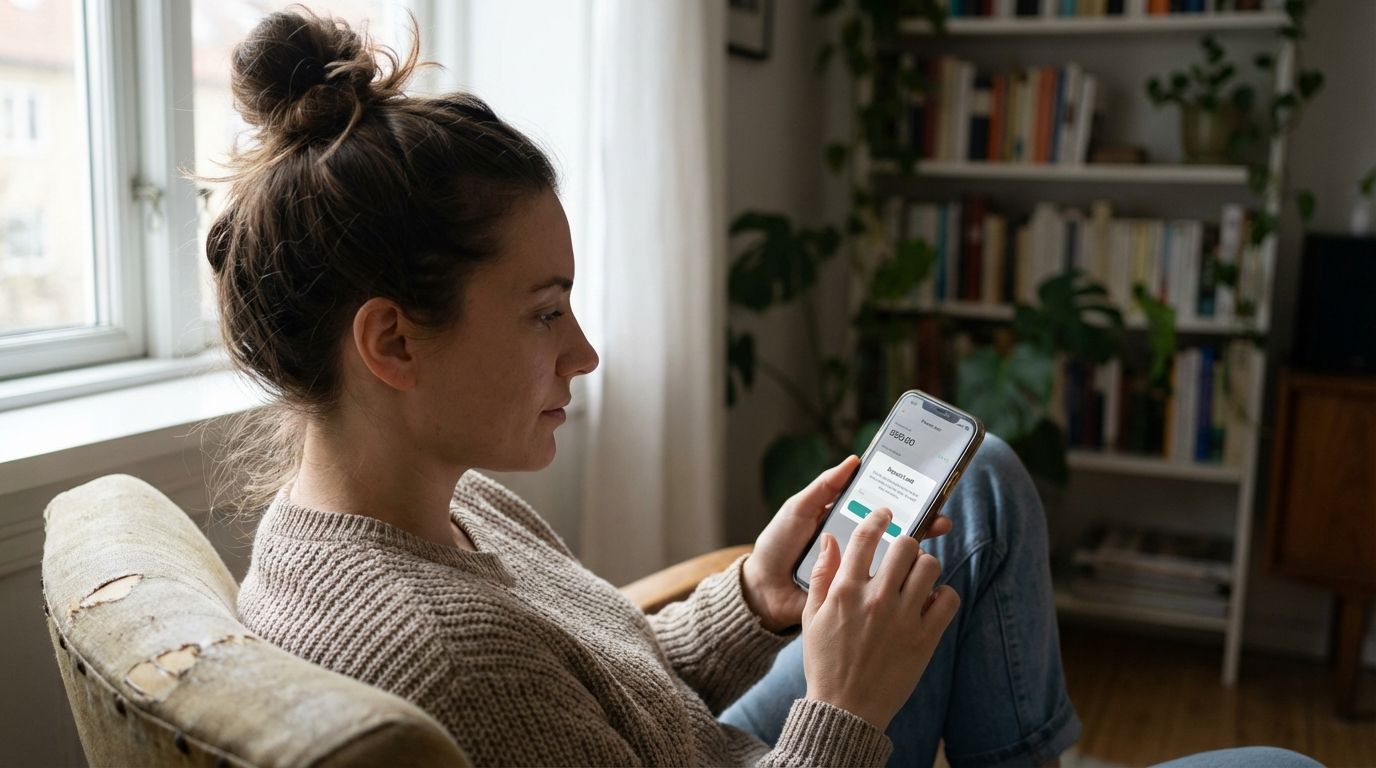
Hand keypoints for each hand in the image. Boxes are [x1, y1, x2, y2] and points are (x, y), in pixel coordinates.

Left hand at [740, 455, 951, 632]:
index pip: (881, 507)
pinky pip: (880, 585)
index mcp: (845, 521)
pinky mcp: (856, 593)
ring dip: (916, 551)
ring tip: (932, 540)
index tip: (926, 491)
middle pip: (895, 532)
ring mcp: (858, 569)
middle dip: (920, 524)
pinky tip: (917, 573)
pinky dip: (900, 581)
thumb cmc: (777, 545)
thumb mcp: (798, 510)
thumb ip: (824, 487)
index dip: (904, 499)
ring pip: (893, 559)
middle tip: (941, 519)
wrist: (761, 589)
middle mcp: (856, 545)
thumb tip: (854, 460)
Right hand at [801, 507, 959, 730]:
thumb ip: (823, 575)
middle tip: (904, 552)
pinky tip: (930, 602)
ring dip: (925, 566)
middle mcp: (877, 600)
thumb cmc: (825, 662)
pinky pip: (948, 600)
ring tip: (917, 577)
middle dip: (906, 542)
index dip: (878, 518)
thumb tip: (832, 540)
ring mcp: (904, 619)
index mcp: (846, 591)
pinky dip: (943, 595)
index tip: (885, 514)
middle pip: (906, 546)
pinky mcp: (925, 639)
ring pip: (930, 568)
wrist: (846, 708)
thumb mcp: (811, 617)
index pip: (866, 537)